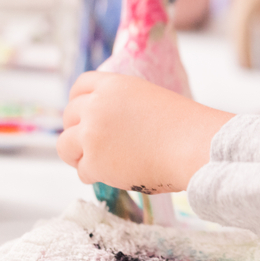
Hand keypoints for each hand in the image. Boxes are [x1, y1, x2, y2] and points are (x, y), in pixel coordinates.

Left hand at [57, 72, 233, 192]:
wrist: (194, 146)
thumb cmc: (185, 127)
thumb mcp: (150, 99)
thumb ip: (124, 105)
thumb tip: (110, 124)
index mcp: (114, 85)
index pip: (80, 86)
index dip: (79, 101)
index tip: (83, 114)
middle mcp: (97, 106)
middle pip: (69, 116)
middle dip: (77, 130)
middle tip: (92, 144)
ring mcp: (92, 134)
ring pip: (65, 145)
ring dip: (77, 154)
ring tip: (97, 162)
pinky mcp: (93, 162)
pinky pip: (82, 170)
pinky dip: (95, 175)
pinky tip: (114, 175)